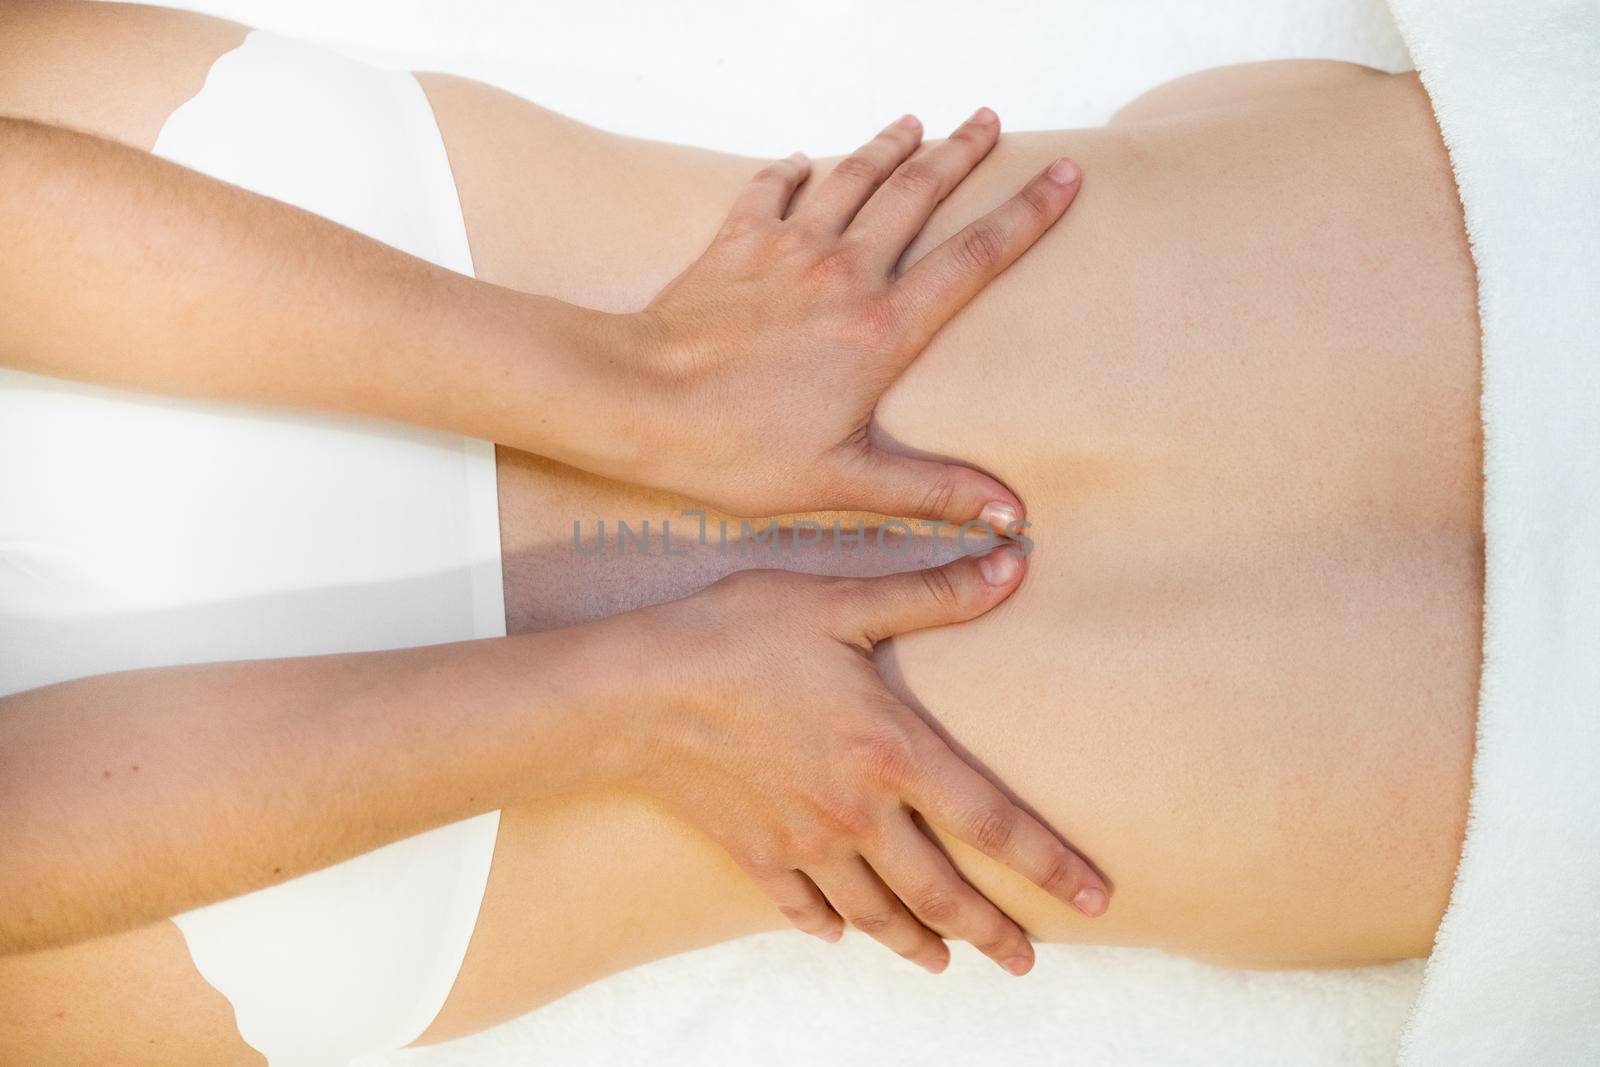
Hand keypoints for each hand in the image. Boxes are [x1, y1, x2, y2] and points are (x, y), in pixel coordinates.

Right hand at [613, 546, 1108, 975]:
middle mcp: (859, 813)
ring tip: (947, 964)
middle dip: (992, 932)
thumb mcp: (841, 602)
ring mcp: (806, 843)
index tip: (1097, 899)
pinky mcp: (757, 855)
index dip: (1052, 864)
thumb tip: (1014, 563)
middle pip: (943, 892)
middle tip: (1026, 961)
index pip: (994, 822)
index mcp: (893, 752)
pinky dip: (830, 927)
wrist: (640, 693)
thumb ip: (933, 592)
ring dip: (920, 943)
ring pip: (879, 913)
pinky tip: (842, 936)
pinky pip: (804, 909)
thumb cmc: (741, 635)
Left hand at [625, 110, 1082, 529]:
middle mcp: (844, 273)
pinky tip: (801, 161)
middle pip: (918, 194)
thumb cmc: (737, 450)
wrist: (639, 402)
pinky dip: (790, 169)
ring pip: (853, 177)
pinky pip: (771, 188)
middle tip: (992, 120)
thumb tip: (1009, 516)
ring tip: (917, 121)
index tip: (1064, 175)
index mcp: (882, 329)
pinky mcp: (737, 243)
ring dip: (889, 145)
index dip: (1027, 214)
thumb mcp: (843, 481)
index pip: (974, 258)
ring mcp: (788, 249)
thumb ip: (930, 491)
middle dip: (963, 152)